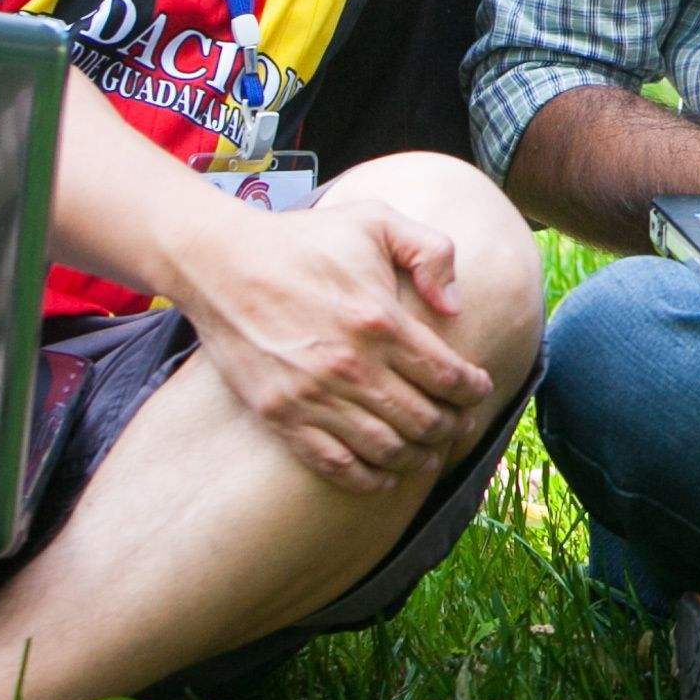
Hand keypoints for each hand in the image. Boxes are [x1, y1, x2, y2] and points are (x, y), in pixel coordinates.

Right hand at [176, 193, 498, 494]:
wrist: (220, 263)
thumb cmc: (302, 239)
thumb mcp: (376, 220)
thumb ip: (430, 251)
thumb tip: (454, 305)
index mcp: (380, 321)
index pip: (448, 376)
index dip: (473, 390)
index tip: (479, 390)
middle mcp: (351, 366)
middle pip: (424, 420)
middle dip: (452, 427)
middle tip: (459, 424)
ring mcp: (313, 397)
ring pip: (386, 449)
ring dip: (417, 457)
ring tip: (429, 451)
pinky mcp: (280, 416)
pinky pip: (334, 464)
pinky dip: (367, 479)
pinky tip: (384, 475)